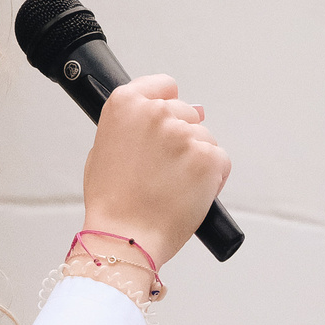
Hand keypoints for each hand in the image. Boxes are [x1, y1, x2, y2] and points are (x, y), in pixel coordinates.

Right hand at [80, 75, 230, 266]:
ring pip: (205, 139)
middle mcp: (156, 113)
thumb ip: (136, 123)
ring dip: (196, 161)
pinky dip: (211, 179)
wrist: (125, 238)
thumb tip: (177, 109)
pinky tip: (189, 194)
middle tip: (162, 172)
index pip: (165, 86)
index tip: (163, 127)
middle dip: (181, 139)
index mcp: (126, 104)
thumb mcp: (104, 148)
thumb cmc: (112, 202)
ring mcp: (184, 134)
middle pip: (188, 113)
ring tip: (172, 188)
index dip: (167, 107)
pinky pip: (220, 161)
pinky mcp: (207, 158)